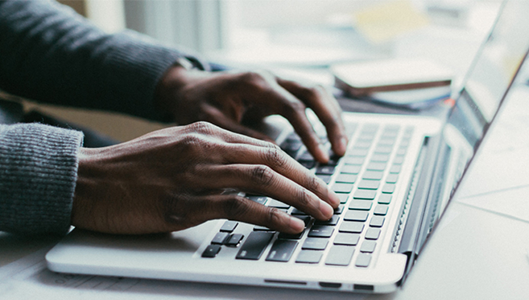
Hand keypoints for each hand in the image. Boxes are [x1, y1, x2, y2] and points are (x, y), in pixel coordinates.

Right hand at [71, 122, 339, 234]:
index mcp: (205, 133)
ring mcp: (195, 175)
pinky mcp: (184, 204)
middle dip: (310, 182)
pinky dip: (271, 217)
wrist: (85, 181)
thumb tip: (245, 171)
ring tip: (322, 214)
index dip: (299, 167)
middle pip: (274, 160)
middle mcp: (205, 148)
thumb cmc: (128, 170)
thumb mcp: (174, 148)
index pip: (266, 147)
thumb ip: (209, 154)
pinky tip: (290, 225)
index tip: (319, 184)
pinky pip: (239, 208)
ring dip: (301, 198)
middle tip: (332, 201)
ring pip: (263, 180)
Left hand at [154, 66, 346, 162]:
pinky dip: (324, 115)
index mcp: (254, 84)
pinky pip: (311, 97)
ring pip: (318, 92)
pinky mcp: (280, 88)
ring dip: (333, 118)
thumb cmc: (195, 104)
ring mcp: (278, 79)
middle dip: (332, 122)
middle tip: (341, 151)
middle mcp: (271, 77)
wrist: (188, 86)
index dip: (310, 134)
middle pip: (314, 93)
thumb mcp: (210, 123)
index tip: (321, 158)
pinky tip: (330, 137)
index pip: (293, 107)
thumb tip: (273, 159)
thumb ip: (241, 138)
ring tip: (341, 147)